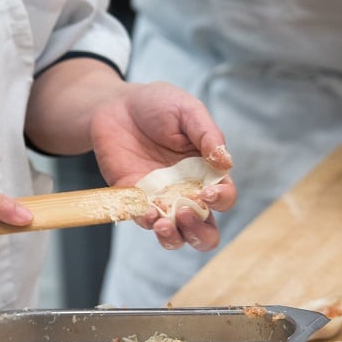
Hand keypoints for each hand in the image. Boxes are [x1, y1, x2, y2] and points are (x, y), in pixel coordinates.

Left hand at [89, 81, 236, 251]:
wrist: (116, 106)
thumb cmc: (158, 105)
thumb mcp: (187, 110)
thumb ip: (207, 134)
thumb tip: (226, 161)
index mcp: (207, 172)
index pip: (225, 196)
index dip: (221, 199)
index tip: (207, 192)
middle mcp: (187, 192)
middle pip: (205, 230)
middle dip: (199, 232)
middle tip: (184, 213)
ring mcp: (160, 199)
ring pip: (176, 236)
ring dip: (174, 236)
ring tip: (163, 222)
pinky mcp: (134, 200)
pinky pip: (144, 220)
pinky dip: (146, 221)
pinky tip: (144, 210)